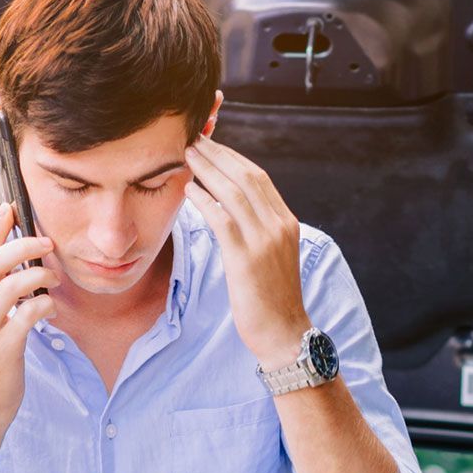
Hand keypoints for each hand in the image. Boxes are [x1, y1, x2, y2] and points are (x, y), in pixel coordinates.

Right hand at [0, 203, 60, 444]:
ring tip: (54, 280)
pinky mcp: (0, 348)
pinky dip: (46, 304)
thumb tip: (9, 260)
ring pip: (13, 283)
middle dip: (25, 245)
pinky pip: (29, 312)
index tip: (12, 209)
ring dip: (41, 275)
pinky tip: (51, 310)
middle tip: (47, 243)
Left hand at [182, 134, 311, 368]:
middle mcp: (278, 225)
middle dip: (218, 155)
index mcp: (286, 222)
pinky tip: (189, 190)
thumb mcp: (272, 256)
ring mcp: (264, 240)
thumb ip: (258, 230)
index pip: (258, 178)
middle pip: (246, 176)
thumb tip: (231, 210)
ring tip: (187, 155)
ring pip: (234, 192)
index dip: (233, 158)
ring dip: (208, 170)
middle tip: (194, 140)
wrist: (283, 332)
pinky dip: (204, 200)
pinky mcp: (246, 257)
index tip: (212, 145)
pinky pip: (222, 219)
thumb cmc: (271, 298)